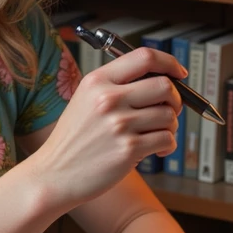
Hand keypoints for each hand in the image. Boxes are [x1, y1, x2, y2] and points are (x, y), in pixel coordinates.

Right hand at [25, 46, 184, 210]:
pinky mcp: (128, 149)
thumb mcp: (85, 100)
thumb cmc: (73, 140)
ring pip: (169, 115)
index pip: (144, 57)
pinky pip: (167, 139)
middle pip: (164, 86)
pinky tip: (156, 151)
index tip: (178, 73)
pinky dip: (168, 146)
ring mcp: (119, 124)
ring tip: (155, 135)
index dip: (169, 63)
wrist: (54, 175)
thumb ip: (117, 86)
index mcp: (97, 81)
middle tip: (169, 110)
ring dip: (170, 126)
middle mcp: (108, 99)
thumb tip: (162, 80)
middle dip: (176, 99)